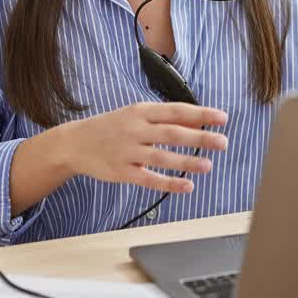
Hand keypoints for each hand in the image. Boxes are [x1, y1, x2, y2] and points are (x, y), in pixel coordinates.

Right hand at [65, 102, 228, 193]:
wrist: (75, 143)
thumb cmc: (112, 127)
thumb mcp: (136, 115)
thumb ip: (165, 119)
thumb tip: (199, 123)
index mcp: (141, 111)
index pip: (176, 110)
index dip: (200, 114)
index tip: (222, 118)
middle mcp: (135, 129)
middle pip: (172, 133)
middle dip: (200, 138)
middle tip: (222, 142)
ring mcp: (128, 152)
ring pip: (162, 157)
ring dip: (187, 162)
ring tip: (208, 165)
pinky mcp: (122, 172)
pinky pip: (149, 179)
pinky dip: (169, 183)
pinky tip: (187, 186)